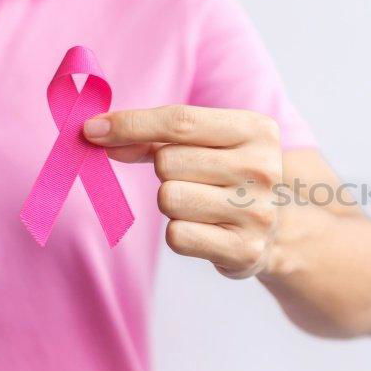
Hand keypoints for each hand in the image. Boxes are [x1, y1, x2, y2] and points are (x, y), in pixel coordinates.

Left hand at [84, 105, 281, 278]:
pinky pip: (177, 235)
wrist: (278, 228)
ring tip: (200, 204)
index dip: (130, 124)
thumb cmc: (229, 175)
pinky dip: (179, 232)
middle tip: (190, 178)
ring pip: (169, 198)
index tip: (92, 130)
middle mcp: (262, 169)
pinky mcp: (244, 250)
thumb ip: (155, 136)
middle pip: (169, 162)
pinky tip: (204, 228)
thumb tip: (98, 135)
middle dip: (164, 170)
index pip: (180, 121)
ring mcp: (257, 212)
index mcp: (258, 130)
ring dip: (171, 202)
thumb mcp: (208, 143)